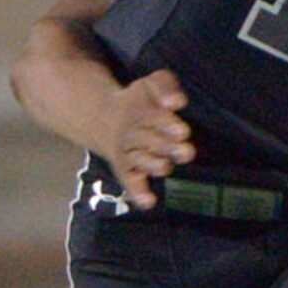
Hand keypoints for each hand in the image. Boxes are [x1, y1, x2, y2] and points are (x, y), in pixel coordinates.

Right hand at [105, 69, 193, 207]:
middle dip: (167, 146)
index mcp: (138, 111)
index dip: (166, 124)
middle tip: (186, 151)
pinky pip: (129, 182)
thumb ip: (165, 86)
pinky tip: (149, 202)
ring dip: (153, 165)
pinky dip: (138, 193)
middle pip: (149, 141)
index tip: (182, 131)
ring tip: (165, 166)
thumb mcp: (150, 84)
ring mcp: (128, 154)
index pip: (152, 117)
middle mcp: (132, 134)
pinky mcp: (126, 170)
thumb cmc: (138, 101)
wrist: (102, 117)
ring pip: (140, 161)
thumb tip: (176, 102)